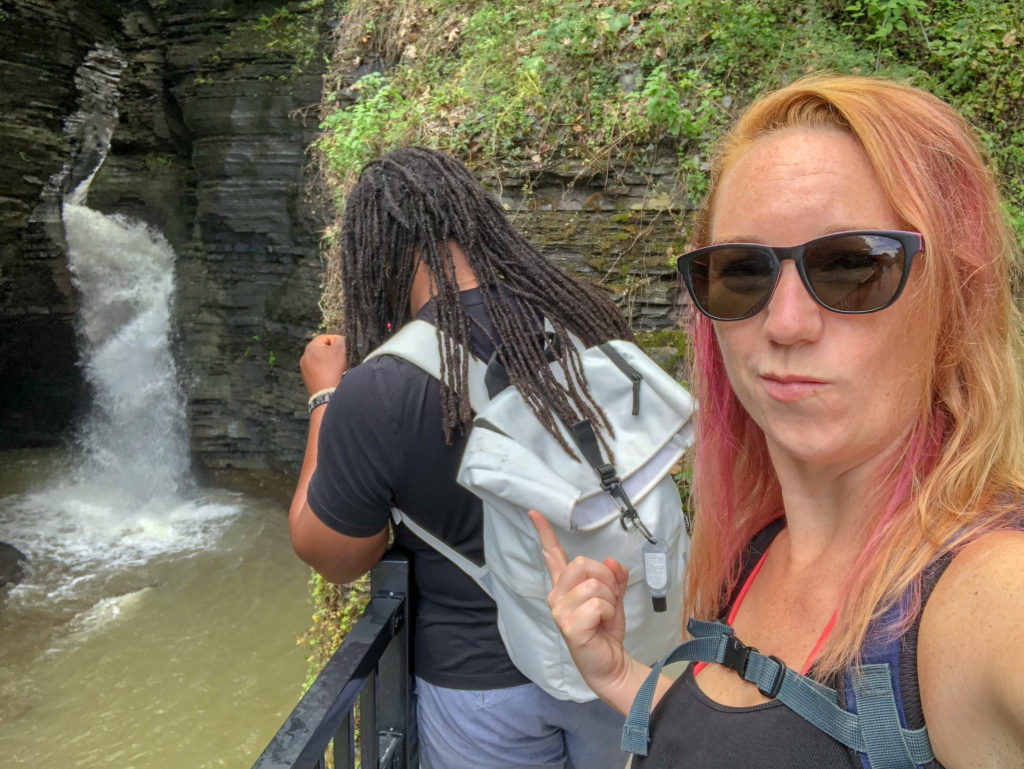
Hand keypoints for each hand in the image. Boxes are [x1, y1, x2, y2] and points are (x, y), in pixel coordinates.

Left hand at [300, 335, 346, 394]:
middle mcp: (304, 357)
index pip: (326, 338)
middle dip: (334, 353)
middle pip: (323, 350)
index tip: (345, 350)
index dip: (338, 342)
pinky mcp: (308, 380)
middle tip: (343, 359)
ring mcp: (305, 369)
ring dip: (330, 363)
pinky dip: (326, 372)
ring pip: (321, 361)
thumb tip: (339, 340)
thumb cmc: (334, 369)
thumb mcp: (341, 349)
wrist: (328, 394)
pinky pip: (319, 371)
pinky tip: (333, 377)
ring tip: (338, 369)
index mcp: (310, 347)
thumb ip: (341, 339)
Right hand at [528, 509, 632, 698]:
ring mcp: (560, 611)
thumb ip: (615, 576)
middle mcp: (557, 595)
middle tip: (609, 600)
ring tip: (604, 616)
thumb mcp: (614, 597)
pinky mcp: (568, 626)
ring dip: (610, 600)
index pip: (552, 554)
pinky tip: (602, 625)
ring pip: (595, 584)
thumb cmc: (606, 630)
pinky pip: (597, 604)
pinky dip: (609, 612)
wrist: (611, 664)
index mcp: (565, 586)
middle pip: (583, 563)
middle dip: (607, 579)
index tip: (534, 513)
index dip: (544, 532)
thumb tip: (612, 562)